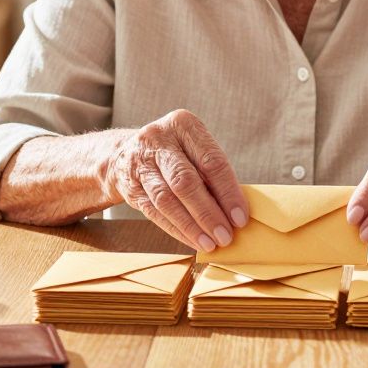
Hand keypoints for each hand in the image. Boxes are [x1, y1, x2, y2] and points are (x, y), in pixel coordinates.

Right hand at [110, 109, 247, 251]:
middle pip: (186, 182)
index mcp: (183, 124)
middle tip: (225, 236)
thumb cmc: (175, 153)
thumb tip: (235, 211)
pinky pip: (154, 212)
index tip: (240, 217)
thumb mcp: (194, 149)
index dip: (228, 192)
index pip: (211, 161)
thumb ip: (213, 174)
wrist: (127, 153)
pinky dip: (176, 229)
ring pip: (167, 200)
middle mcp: (158, 139)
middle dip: (208, 213)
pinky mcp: (129, 185)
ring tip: (210, 243)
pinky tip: (192, 240)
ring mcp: (140, 162)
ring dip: (191, 226)